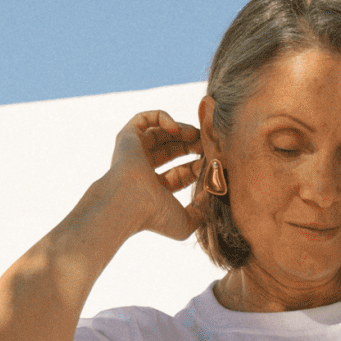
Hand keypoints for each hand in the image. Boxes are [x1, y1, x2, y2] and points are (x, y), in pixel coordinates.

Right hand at [106, 110, 203, 241]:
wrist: (129, 203)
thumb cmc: (154, 216)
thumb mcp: (185, 222)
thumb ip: (202, 212)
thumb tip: (213, 195)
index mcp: (155, 191)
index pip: (180, 174)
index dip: (197, 168)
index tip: (210, 165)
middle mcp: (143, 171)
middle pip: (172, 151)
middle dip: (191, 146)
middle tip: (207, 144)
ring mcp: (134, 154)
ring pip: (160, 134)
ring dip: (181, 131)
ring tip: (196, 134)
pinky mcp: (127, 137)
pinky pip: (145, 119)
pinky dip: (162, 118)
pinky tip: (176, 128)